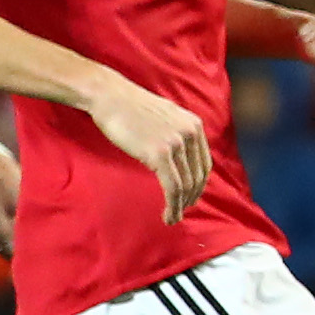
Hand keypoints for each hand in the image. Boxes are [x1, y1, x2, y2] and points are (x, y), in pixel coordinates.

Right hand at [85, 73, 211, 222]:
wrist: (110, 97)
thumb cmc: (131, 108)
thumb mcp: (166, 117)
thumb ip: (178, 135)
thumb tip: (181, 160)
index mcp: (194, 124)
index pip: (204, 164)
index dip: (198, 186)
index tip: (190, 198)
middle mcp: (190, 133)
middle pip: (197, 177)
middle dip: (190, 199)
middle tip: (180, 212)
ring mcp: (176, 143)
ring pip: (185, 186)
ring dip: (180, 207)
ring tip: (172, 218)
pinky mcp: (160, 154)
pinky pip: (172, 188)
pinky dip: (172, 206)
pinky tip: (167, 215)